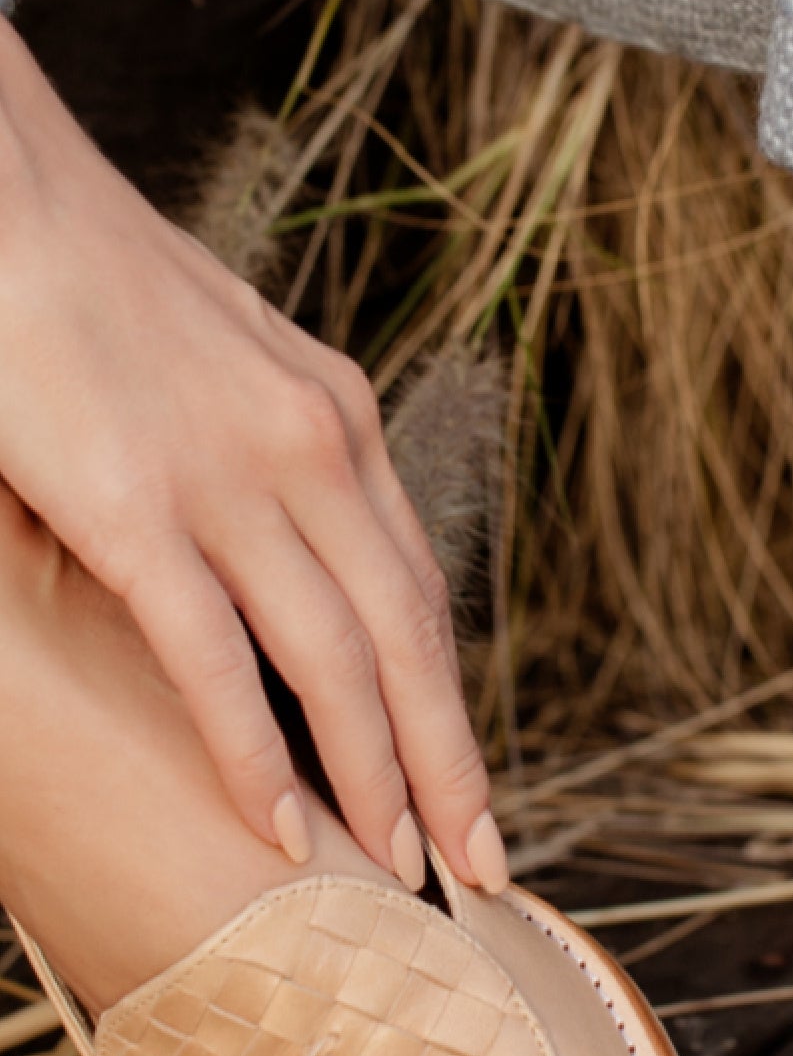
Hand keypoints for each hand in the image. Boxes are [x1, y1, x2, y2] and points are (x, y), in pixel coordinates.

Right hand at [0, 17, 505, 893]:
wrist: (4, 185)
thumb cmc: (93, 280)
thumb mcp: (222, 362)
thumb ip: (269, 452)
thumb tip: (284, 539)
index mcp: (337, 418)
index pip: (418, 591)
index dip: (450, 700)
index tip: (471, 783)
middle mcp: (312, 451)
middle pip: (409, 642)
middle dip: (450, 765)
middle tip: (482, 866)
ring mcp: (229, 482)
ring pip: (338, 664)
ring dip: (375, 778)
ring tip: (400, 870)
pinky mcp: (137, 508)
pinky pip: (217, 660)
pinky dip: (255, 753)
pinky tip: (280, 826)